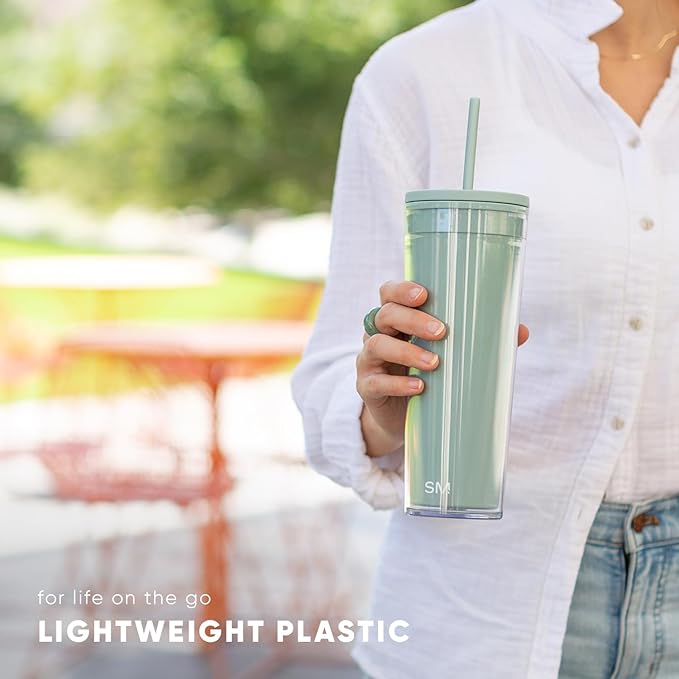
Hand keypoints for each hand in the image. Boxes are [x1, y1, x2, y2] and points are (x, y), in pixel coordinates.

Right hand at [356, 280, 529, 457]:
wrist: (399, 417)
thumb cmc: (426, 374)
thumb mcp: (448, 355)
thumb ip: (480, 340)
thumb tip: (520, 331)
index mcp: (397, 319)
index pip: (389, 293)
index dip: (402, 289)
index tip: (425, 294)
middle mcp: (378, 334)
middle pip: (385, 314)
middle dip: (412, 319)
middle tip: (442, 331)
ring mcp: (369, 360)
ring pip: (378, 345)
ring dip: (406, 352)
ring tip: (435, 363)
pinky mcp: (367, 387)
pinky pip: (376, 381)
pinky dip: (397, 384)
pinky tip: (419, 387)